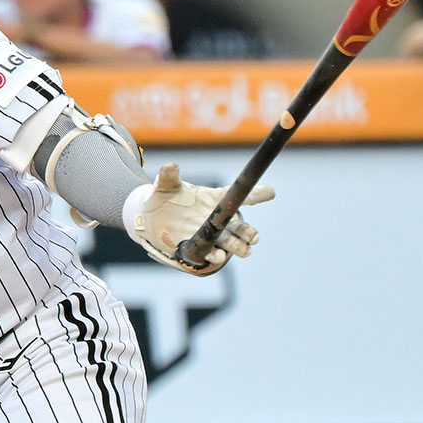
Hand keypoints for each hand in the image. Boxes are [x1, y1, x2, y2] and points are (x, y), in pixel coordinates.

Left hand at [122, 163, 273, 275]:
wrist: (151, 218)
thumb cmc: (163, 196)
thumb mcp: (164, 185)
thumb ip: (169, 176)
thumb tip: (169, 165)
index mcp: (215, 198)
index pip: (238, 195)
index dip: (256, 193)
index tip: (271, 192)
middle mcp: (217, 218)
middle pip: (238, 225)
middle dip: (248, 232)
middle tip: (254, 237)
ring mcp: (210, 234)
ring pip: (230, 241)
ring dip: (237, 246)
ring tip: (244, 250)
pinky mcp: (199, 247)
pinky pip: (211, 253)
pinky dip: (215, 255)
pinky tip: (217, 257)